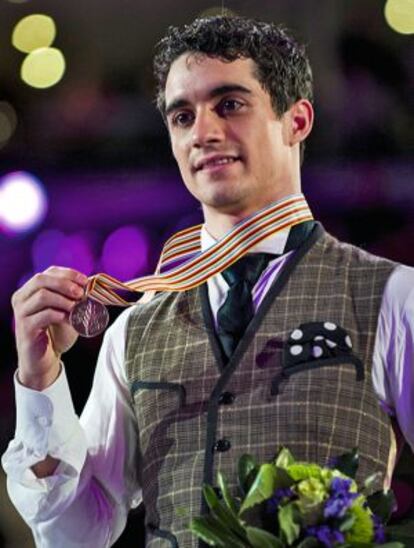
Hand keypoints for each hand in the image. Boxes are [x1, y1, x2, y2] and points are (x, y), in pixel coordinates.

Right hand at [12, 266, 87, 389]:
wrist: (45, 359)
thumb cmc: (57, 332)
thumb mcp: (68, 310)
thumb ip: (75, 296)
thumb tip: (92, 282)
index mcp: (31, 290)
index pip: (48, 272)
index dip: (68, 274)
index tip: (85, 281)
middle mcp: (22, 298)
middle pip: (41, 279)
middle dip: (65, 284)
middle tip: (81, 294)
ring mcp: (21, 313)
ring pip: (42, 296)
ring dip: (64, 300)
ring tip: (77, 309)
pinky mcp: (25, 329)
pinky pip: (43, 315)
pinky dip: (60, 315)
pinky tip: (69, 321)